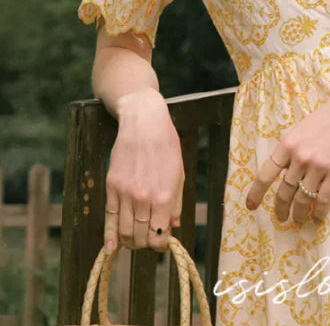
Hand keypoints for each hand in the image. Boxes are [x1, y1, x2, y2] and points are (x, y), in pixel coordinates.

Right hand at [103, 89, 184, 254]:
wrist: (144, 123)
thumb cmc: (166, 146)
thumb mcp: (179, 173)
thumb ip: (176, 203)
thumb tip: (172, 226)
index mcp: (164, 196)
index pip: (159, 235)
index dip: (161, 243)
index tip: (162, 241)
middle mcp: (143, 199)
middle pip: (141, 237)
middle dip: (146, 244)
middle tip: (148, 238)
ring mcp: (125, 193)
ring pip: (124, 232)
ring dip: (130, 242)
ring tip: (134, 240)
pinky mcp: (111, 187)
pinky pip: (110, 218)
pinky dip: (110, 236)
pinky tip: (111, 248)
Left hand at [245, 83, 329, 225]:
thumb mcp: (302, 128)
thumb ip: (292, 148)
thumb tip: (285, 169)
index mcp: (287, 144)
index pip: (265, 174)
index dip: (256, 193)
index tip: (251, 207)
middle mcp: (299, 157)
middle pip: (284, 191)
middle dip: (280, 208)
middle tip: (280, 218)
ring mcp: (318, 166)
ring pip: (302, 198)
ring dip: (299, 213)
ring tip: (298, 220)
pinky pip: (323, 199)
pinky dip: (319, 212)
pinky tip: (318, 219)